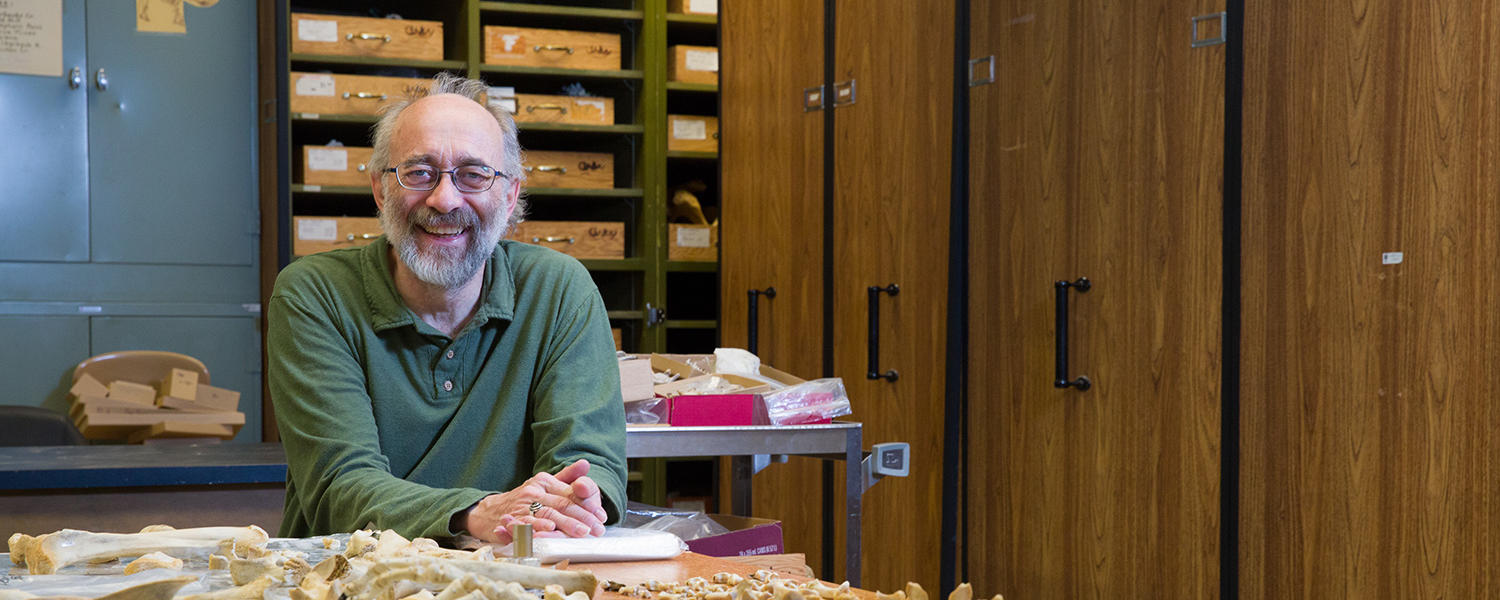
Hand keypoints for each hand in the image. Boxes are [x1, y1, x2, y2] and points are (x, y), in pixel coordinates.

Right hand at [463, 459, 608, 543]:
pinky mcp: (510, 522)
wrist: (490, 510)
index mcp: (544, 482)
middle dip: (581, 518)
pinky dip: (535, 528)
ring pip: (546, 515)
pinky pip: (524, 525)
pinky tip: (546, 530)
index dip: (587, 506)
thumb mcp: (545, 484)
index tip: (601, 516)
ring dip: (564, 524)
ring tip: (580, 531)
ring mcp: (521, 507)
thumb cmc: (524, 499)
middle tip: (596, 528)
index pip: (570, 495)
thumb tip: (585, 463)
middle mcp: (533, 492)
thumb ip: (567, 477)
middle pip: (561, 506)